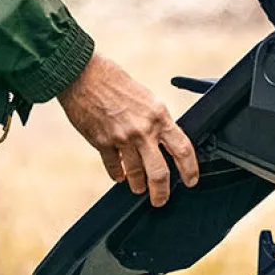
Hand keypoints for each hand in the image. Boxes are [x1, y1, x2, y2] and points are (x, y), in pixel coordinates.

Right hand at [58, 53, 197, 207]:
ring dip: (137, 184)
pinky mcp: (102, 143)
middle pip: (159, 172)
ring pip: (135, 174)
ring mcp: (122, 139)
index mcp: (158, 115)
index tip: (191, 180)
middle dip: (161, 192)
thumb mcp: (146, 97)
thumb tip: (163, 140)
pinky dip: (117, 174)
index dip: (190, 169)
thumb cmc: (114, 80)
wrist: (83, 75)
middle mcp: (143, 130)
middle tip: (161, 200)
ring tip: (138, 188)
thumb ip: (155, 120)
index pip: (183, 149)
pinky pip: (113, 168)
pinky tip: (119, 177)